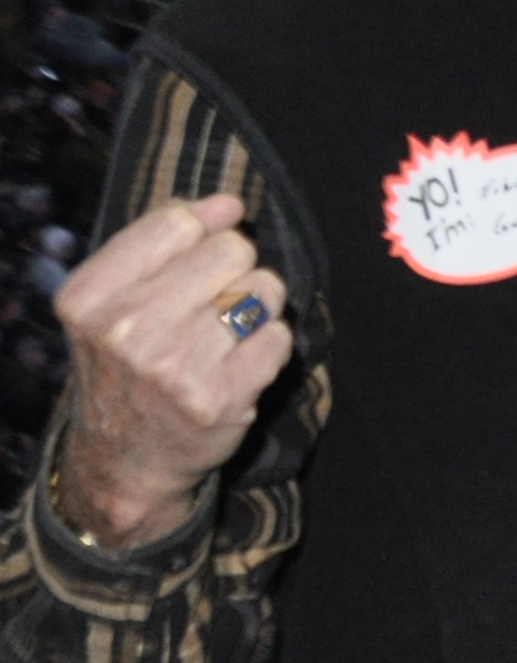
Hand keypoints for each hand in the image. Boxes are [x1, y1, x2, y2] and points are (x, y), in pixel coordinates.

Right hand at [49, 194, 292, 554]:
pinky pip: (280, 336)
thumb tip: (227, 203)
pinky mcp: (221, 398)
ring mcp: (173, 366)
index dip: (208, 225)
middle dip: (234, 269)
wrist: (125, 459)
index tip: (208, 244)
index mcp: (90, 297)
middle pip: (232, 250)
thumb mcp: (110, 302)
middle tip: (210, 305)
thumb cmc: (126, 364)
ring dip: (256, 307)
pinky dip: (268, 346)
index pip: (178, 221)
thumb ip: (161, 242)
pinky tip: (236, 365)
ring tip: (223, 335)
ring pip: (264, 289)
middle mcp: (126, 329)